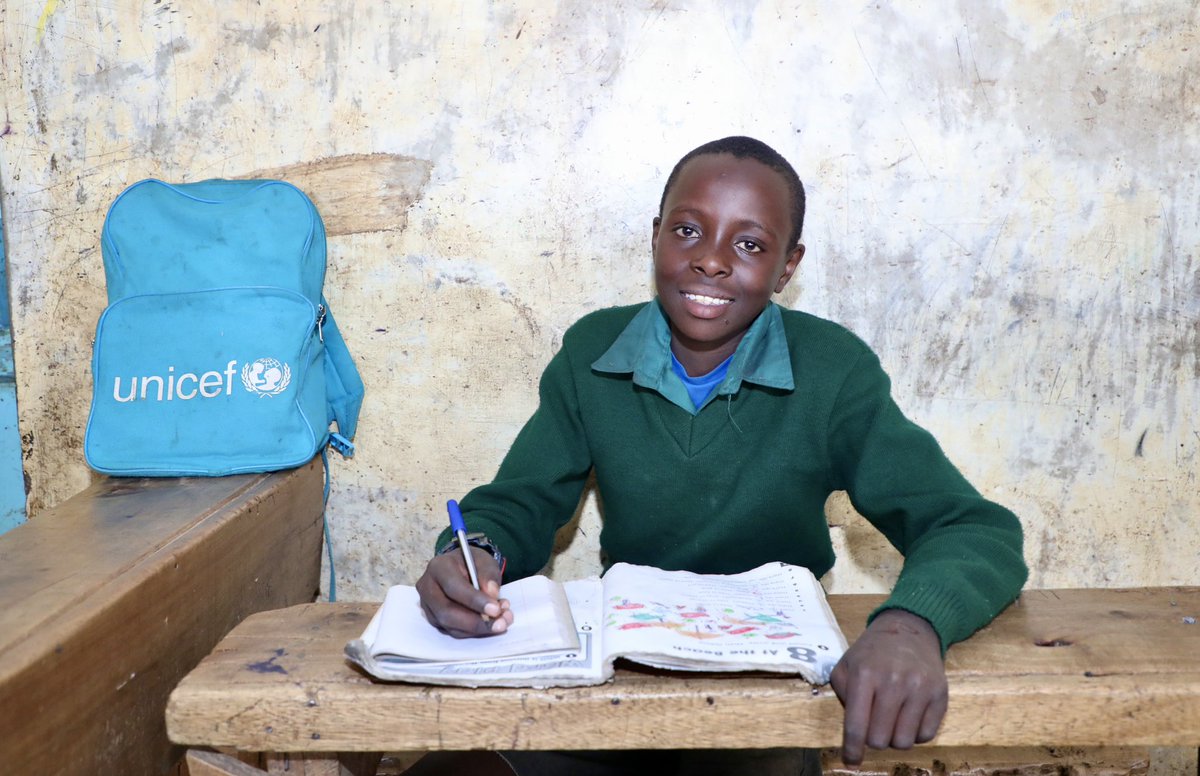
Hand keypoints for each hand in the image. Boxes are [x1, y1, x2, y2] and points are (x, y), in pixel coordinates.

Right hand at [414, 548, 513, 637]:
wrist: (461, 568)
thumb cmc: (472, 564)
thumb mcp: (484, 561)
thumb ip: (488, 575)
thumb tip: (492, 593)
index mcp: (438, 567)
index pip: (453, 587)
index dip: (474, 601)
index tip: (496, 609)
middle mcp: (427, 587)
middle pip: (446, 612)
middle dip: (476, 622)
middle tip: (501, 623)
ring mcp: (427, 605)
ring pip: (449, 625)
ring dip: (477, 629)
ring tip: (501, 622)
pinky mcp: (433, 618)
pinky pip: (452, 631)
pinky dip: (473, 632)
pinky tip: (489, 624)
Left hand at [829, 608, 947, 765]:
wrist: (909, 630)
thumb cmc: (872, 653)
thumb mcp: (847, 664)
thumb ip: (843, 695)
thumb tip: (853, 730)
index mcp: (865, 674)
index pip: (857, 725)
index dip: (852, 749)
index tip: (852, 760)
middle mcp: (894, 681)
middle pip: (881, 739)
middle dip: (874, 739)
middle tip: (874, 725)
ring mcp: (920, 688)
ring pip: (904, 742)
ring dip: (894, 738)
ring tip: (891, 720)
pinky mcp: (940, 694)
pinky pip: (926, 736)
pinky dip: (915, 734)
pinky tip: (909, 717)